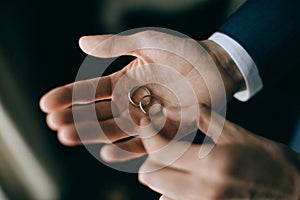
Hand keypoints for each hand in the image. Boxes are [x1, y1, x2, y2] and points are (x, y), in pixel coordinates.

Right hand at [39, 30, 244, 161]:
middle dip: (74, 118)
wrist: (214, 67)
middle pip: (98, 113)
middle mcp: (132, 102)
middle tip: (54, 123)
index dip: (68, 96)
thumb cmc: (183, 51)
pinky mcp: (165, 131)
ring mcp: (147, 119)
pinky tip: (106, 151)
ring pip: (114, 129)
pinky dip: (125, 149)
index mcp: (125, 82)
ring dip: (91, 134)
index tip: (46, 103)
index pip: (91, 91)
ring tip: (67, 136)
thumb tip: (81, 42)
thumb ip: (116, 45)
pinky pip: (142, 144)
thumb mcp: (148, 42)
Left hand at [138, 107, 299, 199]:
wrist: (295, 193)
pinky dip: (172, 191)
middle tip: (163, 143)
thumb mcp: (239, 135)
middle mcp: (203, 189)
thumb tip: (177, 109)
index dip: (148, 134)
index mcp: (213, 163)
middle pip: (150, 175)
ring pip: (159, 191)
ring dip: (162, 174)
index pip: (160, 151)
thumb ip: (206, 120)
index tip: (147, 123)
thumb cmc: (271, 162)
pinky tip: (187, 179)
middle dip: (151, 157)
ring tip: (177, 160)